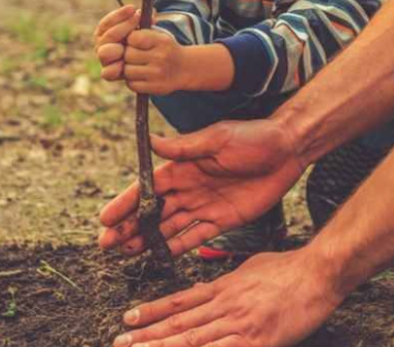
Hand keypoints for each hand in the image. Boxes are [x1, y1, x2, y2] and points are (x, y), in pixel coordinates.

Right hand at [95, 5, 139, 81]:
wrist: (144, 63)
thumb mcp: (142, 30)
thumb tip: (153, 13)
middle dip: (123, 27)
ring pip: (104, 53)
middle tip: (137, 20)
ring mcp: (105, 60)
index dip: (119, 15)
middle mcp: (101, 45)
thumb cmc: (141, 42)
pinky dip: (115, 69)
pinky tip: (123, 64)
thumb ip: (144, 21)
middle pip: (108, 35)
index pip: (107, 22)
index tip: (132, 8)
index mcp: (104, 33)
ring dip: (116, 48)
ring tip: (128, 46)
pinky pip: (107, 73)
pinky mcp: (109, 73)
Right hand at [99, 120, 304, 256]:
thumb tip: (151, 142)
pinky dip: (176, 247)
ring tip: (124, 252)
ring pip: (169, 227)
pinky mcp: (222, 220)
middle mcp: (189, 187)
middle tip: (106, 244)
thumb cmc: (253, 138)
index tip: (106, 218)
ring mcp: (204, 205)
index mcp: (183, 166)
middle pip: (153, 211)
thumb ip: (185, 147)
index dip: (126, 203)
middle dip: (129, 227)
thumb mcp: (218, 138)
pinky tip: (158, 256)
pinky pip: (195, 236)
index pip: (148, 187)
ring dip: (147, 239)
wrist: (287, 150)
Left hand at [111, 248, 343, 346]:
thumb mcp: (249, 268)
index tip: (128, 319)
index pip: (179, 302)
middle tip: (120, 343)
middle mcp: (226, 306)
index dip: (152, 311)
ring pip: (194, 341)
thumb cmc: (289, 269)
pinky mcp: (259, 341)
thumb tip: (203, 289)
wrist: (319, 272)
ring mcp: (241, 325)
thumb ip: (225, 281)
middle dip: (147, 336)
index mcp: (223, 287)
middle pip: (179, 325)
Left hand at [120, 29, 186, 95]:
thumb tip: (121, 31)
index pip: (133, 38)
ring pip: (127, 71)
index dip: (130, 40)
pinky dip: (132, 80)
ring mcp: (158, 73)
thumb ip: (140, 31)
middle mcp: (161, 57)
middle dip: (128, 55)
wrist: (184, 68)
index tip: (135, 42)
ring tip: (137, 66)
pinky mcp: (155, 87)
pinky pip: (131, 84)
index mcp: (161, 41)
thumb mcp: (158, 35)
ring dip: (128, 69)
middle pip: (128, 55)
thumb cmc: (164, 48)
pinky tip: (140, 76)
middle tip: (135, 55)